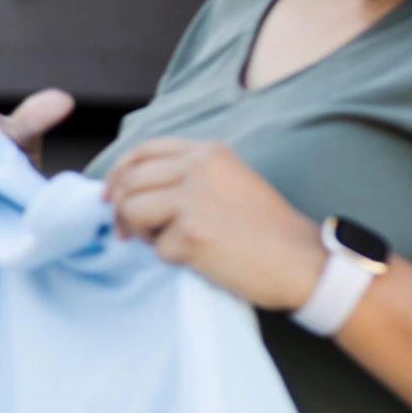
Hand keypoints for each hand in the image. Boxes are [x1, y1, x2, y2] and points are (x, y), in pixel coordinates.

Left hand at [103, 138, 324, 309]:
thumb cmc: (262, 228)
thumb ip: (184, 176)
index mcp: (208, 151)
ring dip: (140, 233)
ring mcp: (196, 199)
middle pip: (129, 181)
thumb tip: (125, 189)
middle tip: (125, 233)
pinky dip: (170, 258)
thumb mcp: (227, 181)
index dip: (117, 174)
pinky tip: (199, 259)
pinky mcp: (194, 234)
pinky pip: (156, 248)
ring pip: (133, 210)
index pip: (142, 151)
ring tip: (168, 244)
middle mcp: (200, 167)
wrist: (301, 261)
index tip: (110, 198)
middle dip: (120, 210)